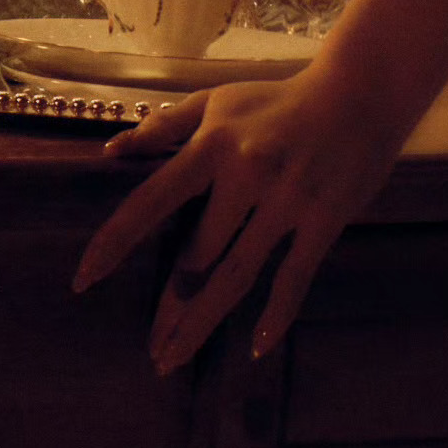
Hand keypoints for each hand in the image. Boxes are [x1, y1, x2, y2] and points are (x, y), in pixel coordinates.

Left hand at [72, 66, 408, 372]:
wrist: (364, 88)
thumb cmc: (281, 97)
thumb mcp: (218, 101)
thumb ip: (164, 126)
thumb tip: (109, 153)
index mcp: (214, 145)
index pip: (151, 200)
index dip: (113, 243)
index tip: (83, 281)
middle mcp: (248, 173)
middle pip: (196, 255)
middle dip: (169, 307)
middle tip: (151, 348)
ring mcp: (289, 198)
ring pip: (236, 275)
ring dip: (201, 323)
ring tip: (174, 359)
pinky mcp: (325, 217)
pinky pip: (295, 277)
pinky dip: (277, 315)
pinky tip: (257, 346)